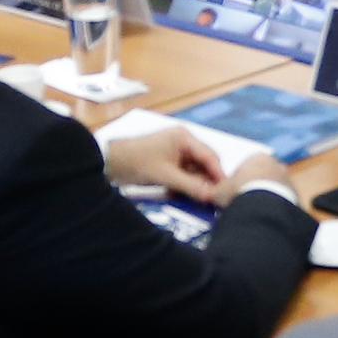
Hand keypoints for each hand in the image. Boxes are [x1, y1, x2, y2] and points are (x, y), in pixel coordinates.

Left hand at [109, 125, 229, 203]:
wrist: (110, 162)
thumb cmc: (138, 163)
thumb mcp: (166, 176)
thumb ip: (191, 186)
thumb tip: (212, 197)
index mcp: (185, 138)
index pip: (210, 156)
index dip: (218, 175)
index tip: (226, 192)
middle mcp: (184, 142)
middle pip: (204, 163)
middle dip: (207, 181)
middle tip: (213, 199)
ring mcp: (176, 151)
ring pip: (195, 170)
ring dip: (195, 184)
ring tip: (198, 200)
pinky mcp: (169, 161)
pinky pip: (185, 173)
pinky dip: (185, 184)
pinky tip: (183, 195)